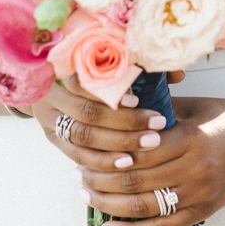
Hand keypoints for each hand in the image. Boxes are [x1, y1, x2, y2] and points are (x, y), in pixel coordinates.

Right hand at [28, 79, 168, 167]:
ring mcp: (49, 120)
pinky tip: (126, 163)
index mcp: (62, 70)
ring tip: (147, 145)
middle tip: (157, 125)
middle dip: (124, 122)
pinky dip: (101, 160)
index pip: (85, 81)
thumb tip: (179, 75)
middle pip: (85, 113)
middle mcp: (52, 97)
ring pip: (81, 137)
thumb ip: (144, 66)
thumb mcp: (113, 62)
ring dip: (116, 144)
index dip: (110, 92)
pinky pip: (77, 155)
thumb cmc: (93, 70)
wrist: (46, 81)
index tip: (138, 100)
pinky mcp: (54, 140)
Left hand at [76, 95, 224, 225]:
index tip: (84, 153)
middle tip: (77, 176)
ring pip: (143, 207)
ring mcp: (200, 194)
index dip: (106, 156)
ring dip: (108, 205)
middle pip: (134, 181)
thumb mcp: (192, 107)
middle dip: (99, 181)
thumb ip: (155, 114)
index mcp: (191, 138)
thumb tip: (113, 112)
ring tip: (87, 196)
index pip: (136, 153)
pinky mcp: (204, 212)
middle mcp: (196, 169)